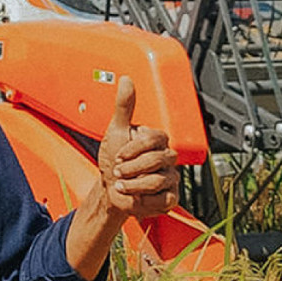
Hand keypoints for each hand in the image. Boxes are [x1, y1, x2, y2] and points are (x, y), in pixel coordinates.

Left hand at [98, 76, 178, 218]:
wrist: (110, 191)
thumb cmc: (114, 160)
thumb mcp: (116, 131)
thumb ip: (124, 106)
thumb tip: (126, 80)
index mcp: (157, 141)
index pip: (155, 139)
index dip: (134, 149)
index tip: (118, 155)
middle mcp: (167, 158)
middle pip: (157, 160)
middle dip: (132, 168)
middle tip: (118, 171)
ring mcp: (171, 177)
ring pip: (159, 180)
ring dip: (134, 185)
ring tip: (122, 185)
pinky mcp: (170, 197)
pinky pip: (164, 199)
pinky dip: (144, 201)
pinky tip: (136, 198)